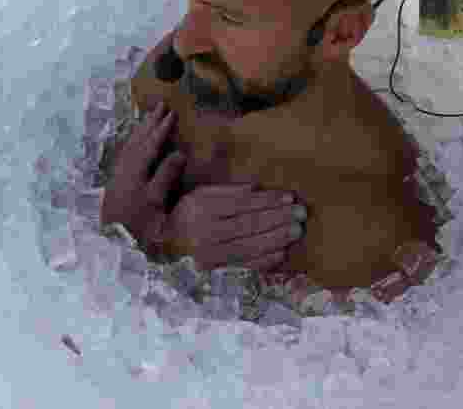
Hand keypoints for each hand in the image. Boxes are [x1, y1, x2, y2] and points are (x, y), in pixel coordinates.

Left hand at [100, 101, 186, 247]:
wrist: (112, 242)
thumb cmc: (137, 225)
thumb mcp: (155, 201)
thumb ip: (165, 176)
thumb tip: (179, 153)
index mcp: (135, 170)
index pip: (150, 144)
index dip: (161, 128)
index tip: (172, 113)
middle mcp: (124, 167)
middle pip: (138, 140)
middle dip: (150, 123)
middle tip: (160, 106)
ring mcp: (118, 174)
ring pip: (130, 145)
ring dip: (140, 130)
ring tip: (148, 117)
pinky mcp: (116, 182)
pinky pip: (126, 152)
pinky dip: (133, 142)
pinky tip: (135, 143)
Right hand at [163, 185, 304, 271]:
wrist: (162, 248)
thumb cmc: (185, 216)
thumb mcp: (198, 196)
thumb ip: (226, 191)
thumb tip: (256, 188)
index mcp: (201, 209)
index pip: (242, 204)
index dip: (267, 201)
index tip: (289, 197)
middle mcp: (204, 232)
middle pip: (248, 225)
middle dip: (278, 219)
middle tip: (300, 214)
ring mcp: (209, 255)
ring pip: (249, 246)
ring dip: (276, 239)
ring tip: (296, 231)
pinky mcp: (214, 273)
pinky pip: (243, 267)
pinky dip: (264, 261)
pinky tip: (281, 253)